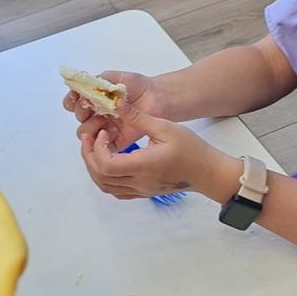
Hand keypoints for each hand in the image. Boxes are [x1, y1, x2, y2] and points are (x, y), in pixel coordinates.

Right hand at [63, 71, 162, 150]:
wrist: (157, 97)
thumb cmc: (137, 86)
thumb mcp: (115, 78)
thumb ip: (98, 81)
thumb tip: (81, 86)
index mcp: (94, 98)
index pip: (74, 102)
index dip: (71, 100)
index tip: (77, 96)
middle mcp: (97, 113)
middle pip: (78, 117)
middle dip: (81, 111)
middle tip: (91, 106)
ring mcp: (105, 127)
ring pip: (85, 132)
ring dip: (89, 125)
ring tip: (103, 119)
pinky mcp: (115, 141)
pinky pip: (101, 146)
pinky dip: (100, 140)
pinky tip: (108, 131)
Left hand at [79, 104, 236, 199]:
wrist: (207, 172)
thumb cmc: (191, 149)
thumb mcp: (165, 126)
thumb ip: (138, 117)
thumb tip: (117, 103)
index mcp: (143, 165)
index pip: (106, 164)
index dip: (97, 148)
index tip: (103, 132)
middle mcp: (139, 182)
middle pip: (100, 177)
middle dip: (89, 156)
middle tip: (90, 137)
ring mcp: (141, 190)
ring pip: (105, 186)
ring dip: (94, 167)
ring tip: (97, 147)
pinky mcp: (143, 192)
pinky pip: (116, 191)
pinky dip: (105, 178)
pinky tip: (109, 161)